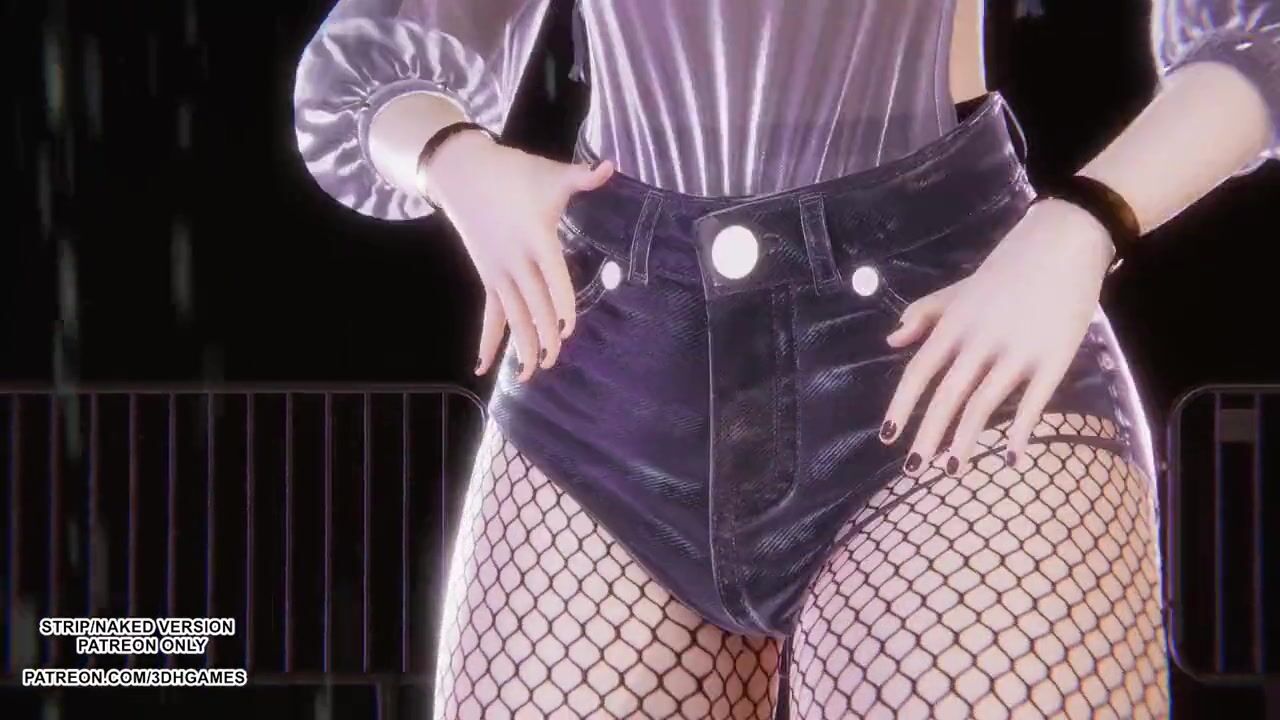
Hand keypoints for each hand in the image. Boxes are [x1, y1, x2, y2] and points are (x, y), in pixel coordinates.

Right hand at [423, 131, 614, 380]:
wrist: (463, 173)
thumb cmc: (513, 173)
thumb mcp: (549, 174)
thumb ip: (582, 177)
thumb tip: (612, 166)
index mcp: (535, 237)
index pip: (551, 277)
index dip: (560, 303)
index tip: (568, 327)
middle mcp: (515, 260)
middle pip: (531, 303)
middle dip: (543, 333)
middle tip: (554, 358)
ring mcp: (499, 272)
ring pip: (512, 315)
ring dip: (520, 344)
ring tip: (530, 373)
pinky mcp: (488, 277)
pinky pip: (490, 314)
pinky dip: (487, 340)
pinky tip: (482, 367)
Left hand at [877, 198, 1116, 474]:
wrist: (1064, 241)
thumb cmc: (1007, 271)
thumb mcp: (958, 289)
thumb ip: (923, 315)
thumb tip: (890, 342)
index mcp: (954, 324)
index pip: (919, 372)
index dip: (901, 406)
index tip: (887, 438)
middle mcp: (980, 340)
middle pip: (946, 395)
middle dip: (928, 435)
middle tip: (915, 469)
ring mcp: (1017, 350)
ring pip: (983, 404)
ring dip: (965, 440)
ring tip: (952, 468)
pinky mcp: (1054, 358)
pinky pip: (1033, 402)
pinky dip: (1019, 431)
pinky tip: (1009, 457)